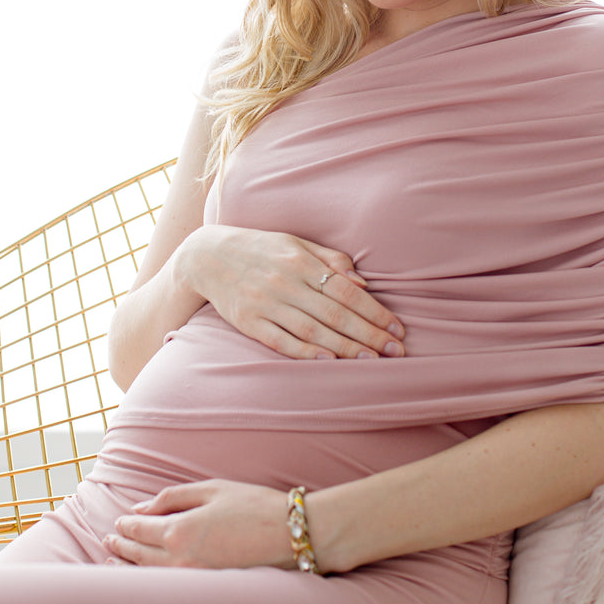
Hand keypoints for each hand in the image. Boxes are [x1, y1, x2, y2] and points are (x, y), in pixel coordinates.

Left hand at [102, 480, 296, 569]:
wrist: (291, 535)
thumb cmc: (253, 505)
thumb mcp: (210, 490)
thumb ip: (171, 499)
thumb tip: (139, 509)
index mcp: (180, 532)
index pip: (140, 531)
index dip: (125, 528)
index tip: (117, 525)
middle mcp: (181, 562)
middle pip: (140, 556)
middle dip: (121, 548)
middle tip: (107, 543)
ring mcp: (194, 581)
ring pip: (151, 577)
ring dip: (129, 570)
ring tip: (114, 565)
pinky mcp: (207, 591)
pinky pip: (169, 587)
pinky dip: (151, 582)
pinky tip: (145, 579)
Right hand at [176, 225, 404, 359]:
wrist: (206, 255)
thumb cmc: (260, 248)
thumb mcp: (295, 243)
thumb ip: (330, 259)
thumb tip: (363, 282)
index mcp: (300, 261)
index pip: (347, 291)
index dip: (375, 311)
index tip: (397, 329)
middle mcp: (285, 282)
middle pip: (335, 314)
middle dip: (370, 335)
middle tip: (396, 352)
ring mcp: (265, 304)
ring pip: (312, 330)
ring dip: (345, 348)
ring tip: (372, 361)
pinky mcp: (248, 322)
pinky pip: (281, 341)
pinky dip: (305, 352)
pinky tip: (328, 360)